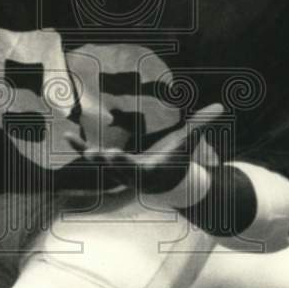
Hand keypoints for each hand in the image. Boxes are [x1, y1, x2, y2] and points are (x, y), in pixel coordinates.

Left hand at [64, 103, 223, 196]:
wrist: (167, 181)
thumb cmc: (178, 158)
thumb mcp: (190, 142)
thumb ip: (203, 124)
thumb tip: (221, 106)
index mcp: (148, 170)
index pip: (135, 167)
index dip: (125, 163)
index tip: (114, 156)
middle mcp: (130, 175)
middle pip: (114, 169)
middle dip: (104, 161)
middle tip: (95, 154)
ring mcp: (118, 172)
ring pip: (98, 165)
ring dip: (85, 152)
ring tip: (70, 139)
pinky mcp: (111, 166)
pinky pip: (92, 158)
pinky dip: (80, 148)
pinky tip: (67, 136)